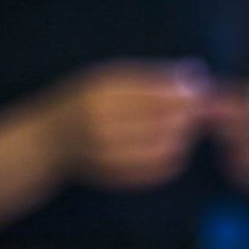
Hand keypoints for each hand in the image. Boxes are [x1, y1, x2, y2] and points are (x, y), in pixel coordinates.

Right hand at [45, 60, 208, 190]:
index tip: (201, 93)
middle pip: (164, 122)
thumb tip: (195, 72)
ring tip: (185, 127)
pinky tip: (174, 147)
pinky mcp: (116, 176)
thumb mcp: (107, 79)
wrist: (48, 141)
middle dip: (188, 117)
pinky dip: (174, 158)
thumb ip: (150, 77)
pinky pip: (158, 171)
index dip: (185, 96)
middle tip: (198, 112)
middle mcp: (102, 125)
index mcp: (100, 95)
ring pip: (165, 148)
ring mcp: (107, 154)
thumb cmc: (84, 103)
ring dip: (184, 138)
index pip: (156, 95)